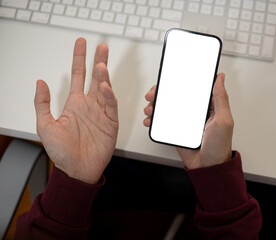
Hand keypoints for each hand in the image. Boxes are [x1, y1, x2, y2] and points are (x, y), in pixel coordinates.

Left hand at [34, 38, 118, 183]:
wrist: (77, 170)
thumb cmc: (62, 152)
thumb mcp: (45, 126)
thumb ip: (42, 104)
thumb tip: (40, 82)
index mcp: (74, 103)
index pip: (78, 75)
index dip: (79, 58)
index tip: (81, 44)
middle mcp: (89, 105)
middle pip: (96, 78)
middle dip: (99, 61)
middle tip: (102, 47)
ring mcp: (101, 113)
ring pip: (105, 89)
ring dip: (104, 76)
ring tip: (101, 64)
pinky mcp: (111, 122)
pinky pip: (111, 106)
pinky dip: (109, 96)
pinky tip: (105, 87)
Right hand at [144, 73, 233, 168]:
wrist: (208, 168)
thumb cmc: (219, 146)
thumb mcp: (223, 121)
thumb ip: (221, 99)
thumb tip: (220, 79)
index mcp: (207, 106)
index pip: (191, 88)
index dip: (179, 82)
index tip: (168, 80)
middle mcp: (194, 112)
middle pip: (175, 96)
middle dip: (161, 93)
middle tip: (153, 95)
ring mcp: (184, 121)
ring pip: (166, 108)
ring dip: (155, 105)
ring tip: (150, 109)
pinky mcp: (176, 131)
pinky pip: (163, 122)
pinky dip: (154, 120)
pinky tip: (150, 120)